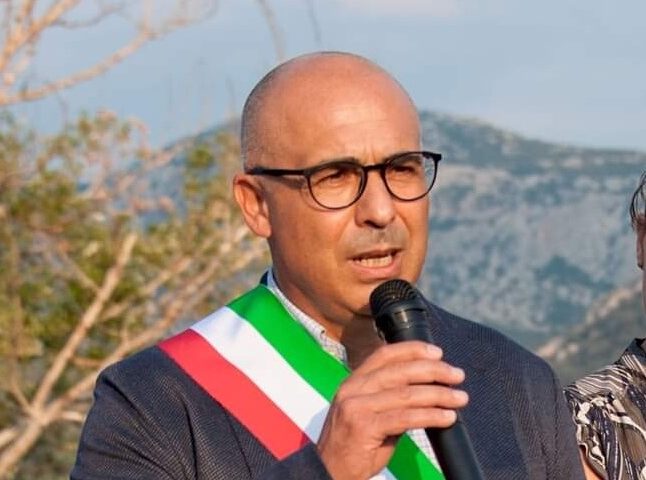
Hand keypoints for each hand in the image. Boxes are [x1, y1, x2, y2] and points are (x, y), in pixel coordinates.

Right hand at [316, 341, 467, 479]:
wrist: (329, 471)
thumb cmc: (353, 446)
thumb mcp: (369, 413)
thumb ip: (391, 399)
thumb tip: (427, 390)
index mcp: (354, 381)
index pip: (385, 355)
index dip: (413, 350)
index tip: (437, 353)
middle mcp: (353, 389)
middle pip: (399, 371)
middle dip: (433, 370)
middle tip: (457, 375)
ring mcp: (356, 407)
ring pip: (406, 394)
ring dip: (439, 394)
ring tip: (459, 398)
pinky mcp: (364, 428)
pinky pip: (406, 418)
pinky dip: (431, 416)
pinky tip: (447, 417)